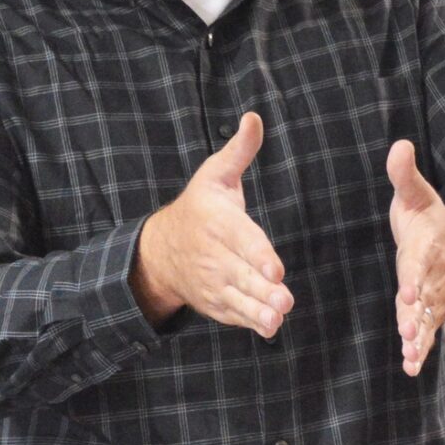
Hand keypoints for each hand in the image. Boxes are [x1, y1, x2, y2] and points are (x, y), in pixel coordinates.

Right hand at [132, 113, 293, 336]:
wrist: (160, 251)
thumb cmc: (199, 208)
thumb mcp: (215, 175)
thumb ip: (239, 151)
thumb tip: (254, 117)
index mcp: (216, 222)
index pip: (240, 239)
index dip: (257, 255)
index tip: (275, 269)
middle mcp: (212, 255)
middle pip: (239, 274)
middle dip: (262, 289)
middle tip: (285, 299)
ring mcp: (212, 282)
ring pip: (236, 298)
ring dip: (257, 310)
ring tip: (277, 318)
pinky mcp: (214, 302)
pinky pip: (231, 313)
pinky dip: (248, 322)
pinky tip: (268, 327)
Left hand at [387, 139, 444, 375]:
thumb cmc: (430, 221)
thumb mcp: (417, 196)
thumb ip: (405, 175)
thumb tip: (398, 144)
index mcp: (427, 247)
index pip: (421, 263)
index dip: (416, 277)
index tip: (409, 291)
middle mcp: (432, 275)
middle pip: (426, 297)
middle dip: (417, 315)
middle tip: (409, 331)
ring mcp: (434, 297)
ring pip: (428, 319)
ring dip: (420, 337)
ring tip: (411, 354)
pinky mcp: (432, 313)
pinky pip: (429, 333)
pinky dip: (422, 351)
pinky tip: (410, 367)